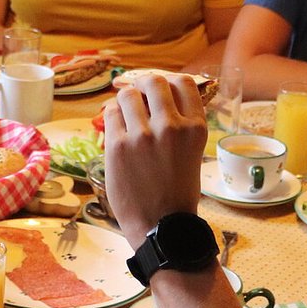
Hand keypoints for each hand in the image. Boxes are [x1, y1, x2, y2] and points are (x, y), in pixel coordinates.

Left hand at [102, 75, 207, 248]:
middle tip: (139, 96)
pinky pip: (110, 114)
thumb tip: (157, 99)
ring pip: (128, 94)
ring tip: (126, 115)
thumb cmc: (177, 192)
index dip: (170, 82)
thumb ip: (180, 125)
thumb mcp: (192, 152)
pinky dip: (112, 117)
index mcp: (195, 128)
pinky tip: (116, 128)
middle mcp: (172, 127)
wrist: (161, 226)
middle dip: (144, 86)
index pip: (184, 82)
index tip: (161, 90)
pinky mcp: (118, 146)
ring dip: (125, 101)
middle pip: (154, 81)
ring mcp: (143, 136)